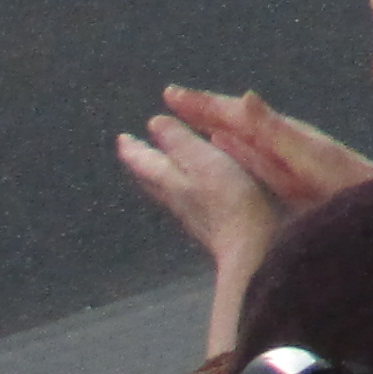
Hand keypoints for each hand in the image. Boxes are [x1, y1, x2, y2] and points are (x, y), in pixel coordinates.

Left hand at [114, 111, 285, 278]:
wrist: (251, 250)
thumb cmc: (231, 200)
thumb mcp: (207, 162)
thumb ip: (181, 143)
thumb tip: (154, 123)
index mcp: (172, 181)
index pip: (146, 163)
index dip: (134, 149)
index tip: (121, 138)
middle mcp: (176, 200)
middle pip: (151, 180)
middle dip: (142, 163)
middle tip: (132, 150)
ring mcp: (191, 216)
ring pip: (165, 192)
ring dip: (157, 176)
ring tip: (156, 166)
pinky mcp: (209, 226)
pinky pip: (183, 201)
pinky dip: (178, 188)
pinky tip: (189, 190)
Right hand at [157, 84, 372, 211]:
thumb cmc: (347, 184)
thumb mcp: (308, 158)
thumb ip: (275, 131)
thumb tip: (244, 98)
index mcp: (283, 135)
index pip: (234, 114)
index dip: (203, 104)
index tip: (170, 93)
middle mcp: (284, 141)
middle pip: (234, 120)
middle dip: (204, 109)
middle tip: (170, 99)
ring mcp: (289, 158)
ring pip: (241, 138)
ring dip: (215, 127)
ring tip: (193, 119)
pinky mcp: (295, 176)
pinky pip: (254, 157)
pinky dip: (234, 148)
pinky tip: (226, 148)